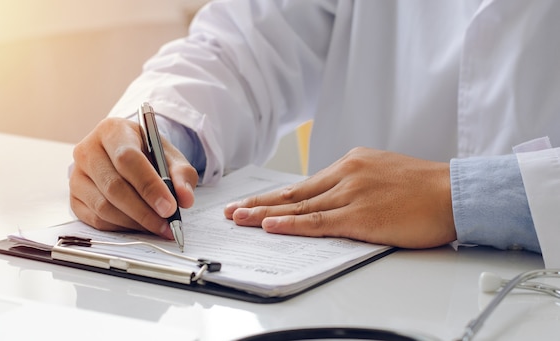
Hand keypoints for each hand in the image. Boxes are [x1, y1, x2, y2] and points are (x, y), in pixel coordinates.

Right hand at [69, 117, 198, 238]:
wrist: (126, 155)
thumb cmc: (148, 154)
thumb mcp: (170, 157)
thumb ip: (181, 175)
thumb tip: (185, 199)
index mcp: (112, 131)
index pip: (127, 159)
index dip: (149, 186)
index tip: (170, 207)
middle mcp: (87, 150)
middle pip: (114, 187)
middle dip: (144, 211)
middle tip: (167, 224)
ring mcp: (77, 175)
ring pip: (104, 207)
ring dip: (135, 222)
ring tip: (158, 226)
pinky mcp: (74, 198)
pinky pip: (97, 219)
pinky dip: (122, 227)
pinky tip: (140, 225)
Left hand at [224, 147, 455, 247]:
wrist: (454, 193)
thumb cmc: (424, 187)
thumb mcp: (382, 173)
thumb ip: (354, 184)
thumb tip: (331, 199)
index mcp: (350, 163)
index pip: (303, 184)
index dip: (275, 196)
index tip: (253, 203)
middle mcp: (345, 174)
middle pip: (293, 193)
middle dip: (258, 204)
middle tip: (232, 211)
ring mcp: (351, 194)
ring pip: (299, 207)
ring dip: (264, 215)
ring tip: (239, 220)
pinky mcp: (360, 216)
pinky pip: (318, 222)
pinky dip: (291, 224)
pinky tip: (270, 226)